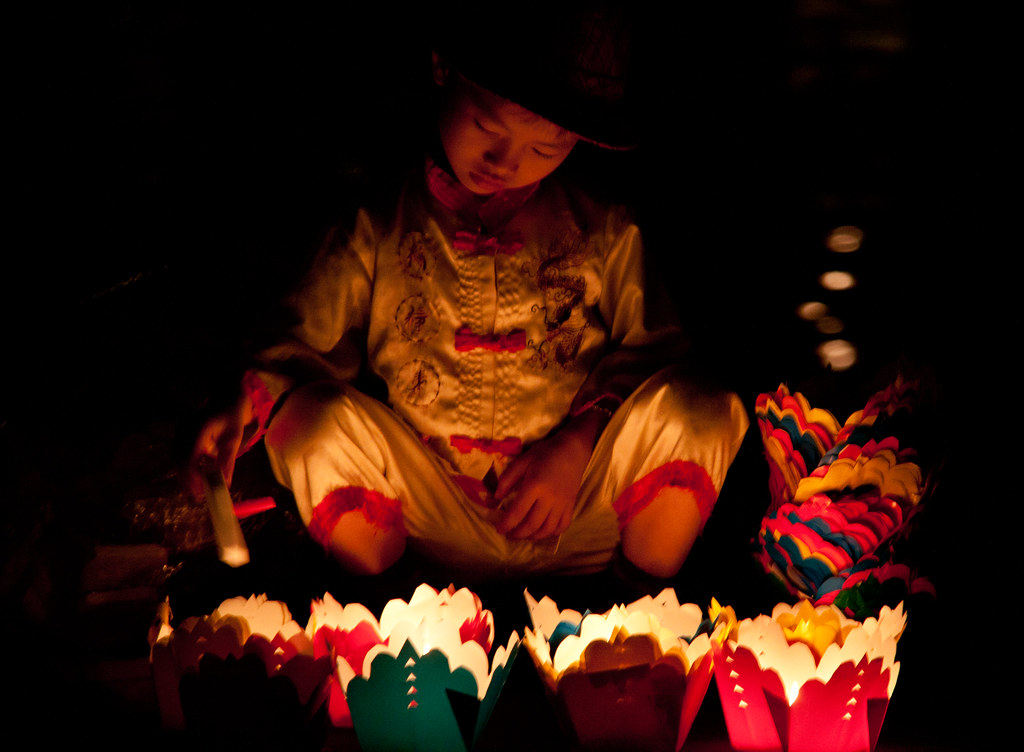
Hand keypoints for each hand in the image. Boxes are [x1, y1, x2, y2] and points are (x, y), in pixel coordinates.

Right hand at [187, 392, 253, 499]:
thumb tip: (225, 484)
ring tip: (198, 488)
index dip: (192, 477)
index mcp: (199, 429)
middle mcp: (185, 429)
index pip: (189, 458)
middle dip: (186, 480)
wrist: (224, 396)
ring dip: (185, 474)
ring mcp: (179, 430)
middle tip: (197, 496)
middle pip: (178, 460)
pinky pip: (178, 452)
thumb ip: (227, 461)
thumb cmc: (231, 416)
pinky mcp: (179, 433)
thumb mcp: (234, 438)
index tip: (199, 492)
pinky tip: (197, 473)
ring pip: (176, 457)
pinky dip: (185, 465)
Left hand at [494, 411, 604, 539]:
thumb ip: (507, 479)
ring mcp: (562, 504)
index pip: (518, 512)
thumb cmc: (545, 453)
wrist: (572, 450)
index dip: (507, 524)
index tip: (499, 529)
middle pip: (532, 524)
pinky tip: (542, 531)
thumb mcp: (522, 461)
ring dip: (533, 536)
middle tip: (509, 535)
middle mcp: (549, 498)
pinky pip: (562, 526)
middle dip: (518, 534)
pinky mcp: (571, 506)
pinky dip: (551, 533)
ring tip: (523, 535)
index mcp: (535, 486)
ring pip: (547, 529)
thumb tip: (496, 497)